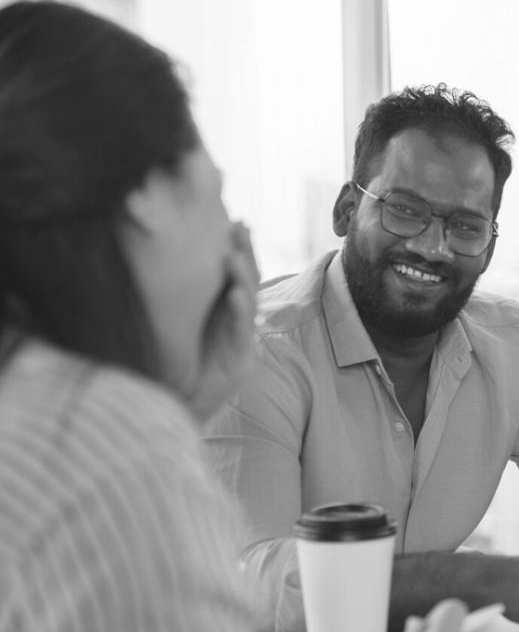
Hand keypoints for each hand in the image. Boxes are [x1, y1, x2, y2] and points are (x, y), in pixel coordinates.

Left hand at [187, 221, 258, 419]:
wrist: (183, 409)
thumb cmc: (177, 370)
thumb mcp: (177, 329)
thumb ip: (178, 303)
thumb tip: (156, 262)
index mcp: (225, 315)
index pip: (238, 277)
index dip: (240, 250)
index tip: (235, 222)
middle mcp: (237, 326)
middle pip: (249, 284)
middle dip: (246, 255)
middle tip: (240, 228)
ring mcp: (242, 344)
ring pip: (248, 304)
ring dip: (243, 278)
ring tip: (233, 255)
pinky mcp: (240, 362)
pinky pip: (242, 332)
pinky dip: (239, 311)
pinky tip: (233, 294)